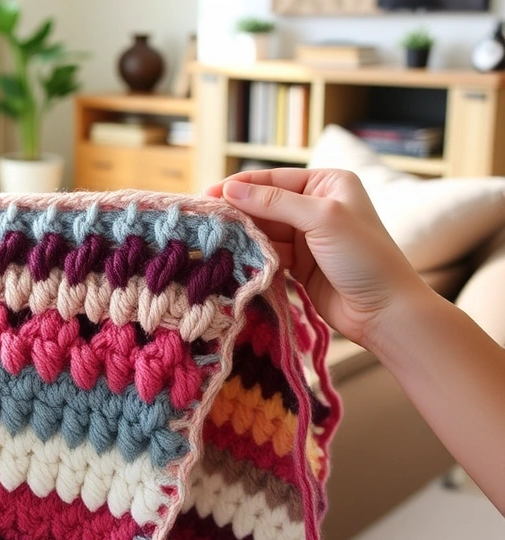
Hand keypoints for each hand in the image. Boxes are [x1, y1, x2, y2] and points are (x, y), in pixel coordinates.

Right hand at [204, 168, 428, 347]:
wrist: (384, 311)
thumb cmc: (364, 257)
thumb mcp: (321, 219)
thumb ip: (275, 203)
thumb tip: (230, 190)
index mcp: (328, 184)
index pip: (274, 180)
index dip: (241, 186)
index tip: (208, 194)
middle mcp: (317, 206)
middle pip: (265, 204)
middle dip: (238, 211)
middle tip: (204, 219)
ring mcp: (307, 236)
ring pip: (264, 230)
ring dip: (243, 235)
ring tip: (213, 239)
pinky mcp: (300, 264)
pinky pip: (268, 252)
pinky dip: (253, 255)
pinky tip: (233, 256)